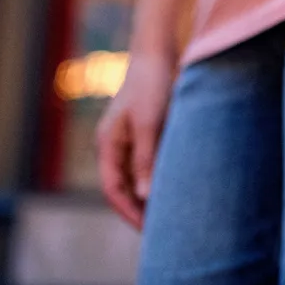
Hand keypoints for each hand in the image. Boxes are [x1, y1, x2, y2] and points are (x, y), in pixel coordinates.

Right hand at [95, 52, 175, 228]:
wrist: (158, 52)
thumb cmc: (151, 84)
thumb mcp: (150, 123)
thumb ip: (146, 159)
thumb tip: (144, 195)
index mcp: (108, 144)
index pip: (113, 189)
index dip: (129, 212)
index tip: (149, 231)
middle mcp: (115, 144)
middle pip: (123, 187)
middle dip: (139, 210)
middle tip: (162, 232)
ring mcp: (130, 138)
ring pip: (137, 176)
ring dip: (150, 196)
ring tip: (171, 216)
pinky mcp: (146, 131)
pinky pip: (149, 163)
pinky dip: (159, 178)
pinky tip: (177, 188)